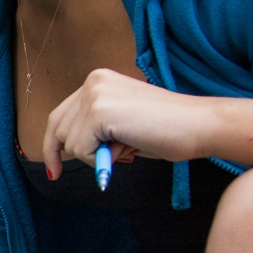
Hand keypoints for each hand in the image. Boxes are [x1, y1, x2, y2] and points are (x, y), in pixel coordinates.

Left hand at [42, 68, 217, 180]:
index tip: (55, 171)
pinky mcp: (99, 112)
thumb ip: (94, 130)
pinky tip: (127, 148)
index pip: (60, 116)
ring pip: (70, 143)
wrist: (199, 125)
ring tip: (129, 146)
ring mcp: (95, 95)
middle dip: (78, 154)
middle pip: (59, 130)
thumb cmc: (167, 129)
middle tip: (112, 159)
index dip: (54, 146)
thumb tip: (65, 150)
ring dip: (97, 157)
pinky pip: (82, 151)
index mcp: (98, 81)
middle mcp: (93, 82)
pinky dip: (101, 160)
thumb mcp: (121, 125)